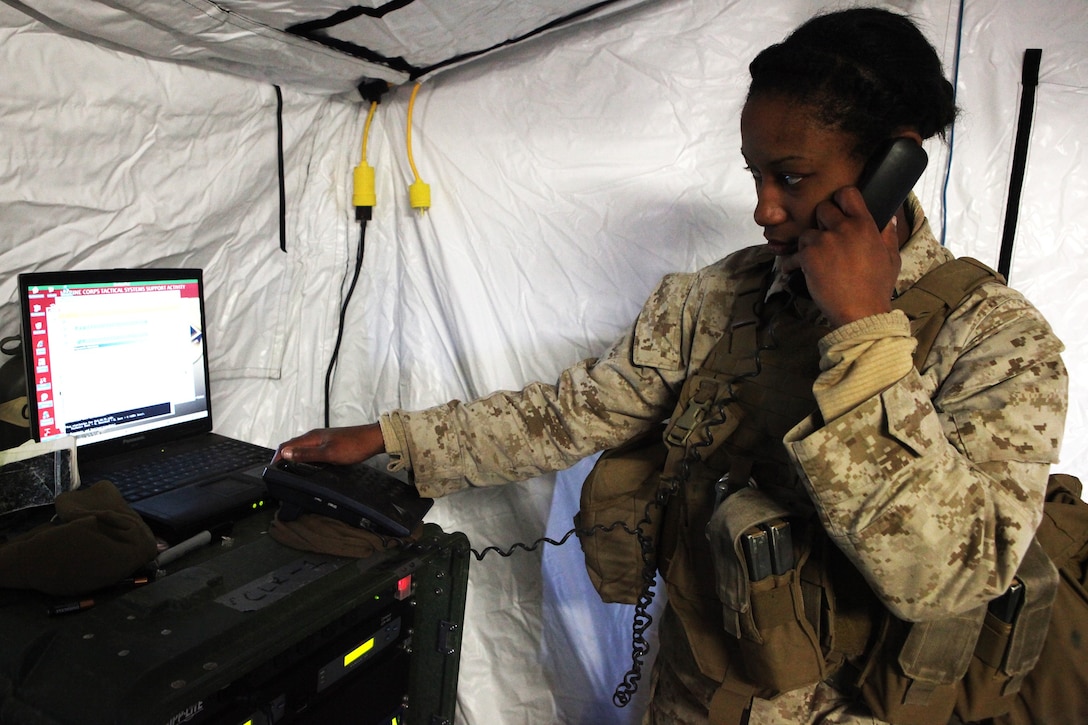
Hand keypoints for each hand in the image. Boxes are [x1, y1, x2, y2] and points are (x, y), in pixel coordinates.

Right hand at [273, 423, 385, 465]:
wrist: (373, 439)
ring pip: (301, 448)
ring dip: (293, 457)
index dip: (277, 458)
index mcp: (312, 437)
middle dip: (283, 457)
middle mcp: (315, 436)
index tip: (273, 470)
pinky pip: (311, 450)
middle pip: (292, 446)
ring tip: (289, 470)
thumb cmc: (355, 445)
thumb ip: (307, 454)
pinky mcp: (329, 443)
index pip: (286, 446)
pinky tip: (309, 466)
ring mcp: (322, 439)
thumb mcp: (329, 454)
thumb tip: (286, 454)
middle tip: (278, 471)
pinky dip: (305, 457)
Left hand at [781, 186, 901, 327]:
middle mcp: (843, 228)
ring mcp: (824, 241)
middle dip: (822, 222)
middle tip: (825, 238)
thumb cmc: (877, 288)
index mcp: (865, 225)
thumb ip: (888, 235)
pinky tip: (796, 269)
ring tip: (814, 259)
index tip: (838, 208)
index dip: (840, 199)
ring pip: (807, 232)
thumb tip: (889, 219)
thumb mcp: (891, 258)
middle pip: (823, 209)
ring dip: (809, 244)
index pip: (848, 194)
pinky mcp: (808, 256)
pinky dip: (793, 262)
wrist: (860, 312)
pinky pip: (795, 253)